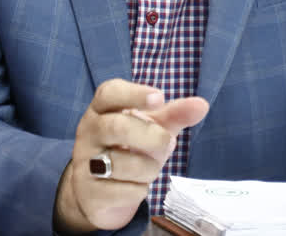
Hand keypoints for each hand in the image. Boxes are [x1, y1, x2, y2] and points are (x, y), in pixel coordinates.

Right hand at [54, 79, 208, 232]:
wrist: (100, 191)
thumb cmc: (129, 148)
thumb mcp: (152, 128)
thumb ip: (175, 115)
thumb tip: (202, 104)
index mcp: (101, 109)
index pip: (109, 92)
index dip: (134, 94)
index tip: (160, 99)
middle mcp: (87, 131)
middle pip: (116, 127)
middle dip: (151, 137)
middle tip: (169, 143)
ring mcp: (84, 162)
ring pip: (120, 163)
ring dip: (148, 168)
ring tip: (151, 168)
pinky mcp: (88, 193)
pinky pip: (120, 191)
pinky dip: (139, 190)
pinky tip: (136, 186)